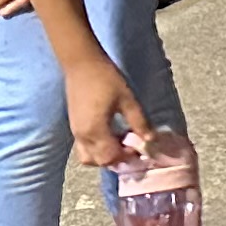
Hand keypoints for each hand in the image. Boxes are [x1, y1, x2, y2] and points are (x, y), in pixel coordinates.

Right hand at [65, 55, 151, 169]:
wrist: (81, 63)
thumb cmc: (105, 78)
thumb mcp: (127, 99)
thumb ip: (139, 121)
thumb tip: (150, 139)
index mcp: (95, 131)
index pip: (110, 157)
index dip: (127, 157)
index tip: (141, 148)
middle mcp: (82, 136)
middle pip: (99, 161)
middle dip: (117, 159)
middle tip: (133, 146)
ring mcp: (76, 132)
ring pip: (89, 156)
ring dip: (106, 155)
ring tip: (122, 140)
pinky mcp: (74, 126)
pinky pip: (85, 146)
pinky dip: (98, 147)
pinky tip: (112, 133)